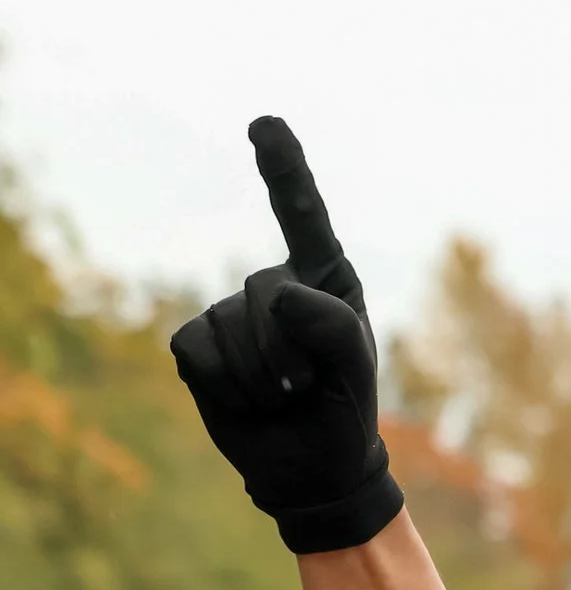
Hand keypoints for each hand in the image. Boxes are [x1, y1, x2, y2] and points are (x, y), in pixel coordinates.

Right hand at [167, 118, 402, 553]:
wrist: (310, 465)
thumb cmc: (342, 407)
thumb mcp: (354, 366)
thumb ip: (330, 323)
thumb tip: (275, 295)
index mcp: (325, 278)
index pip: (302, 215)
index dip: (282, 168)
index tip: (263, 124)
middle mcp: (276, 285)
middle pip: (265, 295)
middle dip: (291, 352)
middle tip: (308, 386)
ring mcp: (230, 312)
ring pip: (230, 327)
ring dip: (262, 377)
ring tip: (282, 396)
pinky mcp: (196, 344)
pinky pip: (198, 351)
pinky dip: (225, 386)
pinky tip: (247, 400)